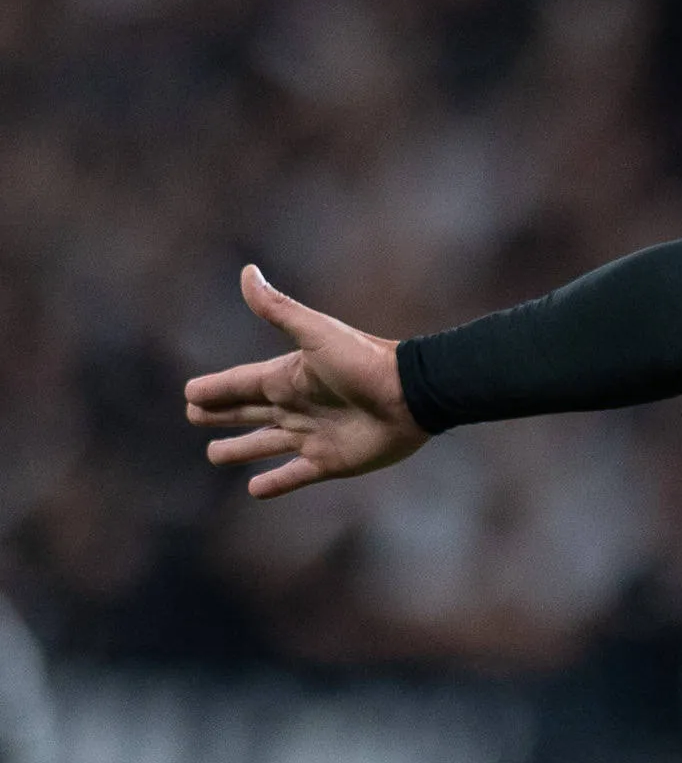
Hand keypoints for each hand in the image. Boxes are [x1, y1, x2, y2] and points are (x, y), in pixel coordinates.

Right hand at [184, 265, 427, 497]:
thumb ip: (279, 309)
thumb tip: (247, 272)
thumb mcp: (315, 333)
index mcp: (287, 377)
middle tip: (193, 416)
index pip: (239, 383)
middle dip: (220, 414)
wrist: (412, 395)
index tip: (188, 393)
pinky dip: (275, 483)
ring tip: (215, 455)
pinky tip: (254, 490)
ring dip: (240, 450)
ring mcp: (312, 435)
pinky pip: (295, 475)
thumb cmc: (364, 362)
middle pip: (247, 412)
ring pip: (264, 444)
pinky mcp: (330, 461)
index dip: (213, 388)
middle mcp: (296, 406)